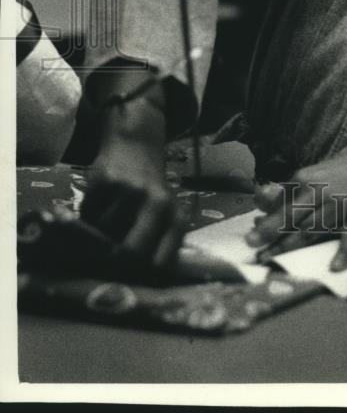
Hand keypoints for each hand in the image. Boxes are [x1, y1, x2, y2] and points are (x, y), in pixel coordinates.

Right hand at [81, 92, 182, 270]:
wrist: (136, 144)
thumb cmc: (150, 189)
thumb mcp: (163, 213)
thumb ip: (155, 242)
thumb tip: (133, 282)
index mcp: (175, 218)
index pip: (161, 263)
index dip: (141, 279)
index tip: (129, 283)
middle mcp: (157, 204)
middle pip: (130, 253)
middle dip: (115, 263)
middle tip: (106, 264)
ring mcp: (131, 192)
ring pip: (103, 234)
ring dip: (97, 235)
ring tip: (106, 222)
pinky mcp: (106, 181)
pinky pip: (89, 215)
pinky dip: (89, 216)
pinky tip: (99, 204)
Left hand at [247, 144, 346, 273]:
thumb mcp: (328, 171)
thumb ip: (301, 186)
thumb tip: (268, 197)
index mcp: (312, 176)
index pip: (282, 199)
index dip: (267, 216)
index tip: (252, 230)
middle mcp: (323, 191)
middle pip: (290, 217)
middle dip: (269, 232)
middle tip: (250, 246)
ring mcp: (344, 206)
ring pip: (310, 230)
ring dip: (290, 247)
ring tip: (271, 261)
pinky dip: (343, 254)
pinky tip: (334, 269)